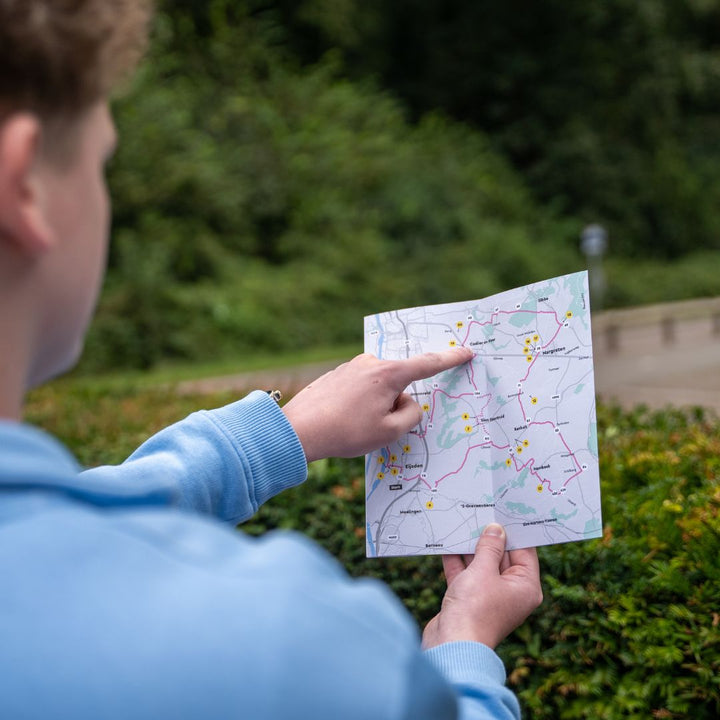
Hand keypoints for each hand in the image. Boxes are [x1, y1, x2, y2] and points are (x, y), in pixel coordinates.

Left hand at [282, 347, 472, 462]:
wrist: (299, 429)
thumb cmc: (346, 432)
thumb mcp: (390, 431)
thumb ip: (411, 414)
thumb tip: (408, 403)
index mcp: (389, 373)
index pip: (428, 363)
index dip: (450, 358)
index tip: (466, 351)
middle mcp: (371, 362)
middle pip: (400, 382)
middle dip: (396, 404)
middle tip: (375, 426)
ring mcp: (352, 366)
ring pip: (380, 388)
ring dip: (377, 406)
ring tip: (355, 427)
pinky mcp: (337, 374)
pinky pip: (361, 389)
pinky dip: (359, 404)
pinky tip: (343, 420)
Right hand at [422, 523, 542, 649]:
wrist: (451, 645)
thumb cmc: (474, 609)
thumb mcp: (483, 570)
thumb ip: (489, 547)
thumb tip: (496, 529)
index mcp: (525, 587)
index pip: (524, 552)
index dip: (514, 531)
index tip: (505, 510)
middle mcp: (510, 592)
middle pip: (502, 557)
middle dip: (489, 537)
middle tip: (481, 511)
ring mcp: (488, 597)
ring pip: (481, 564)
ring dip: (471, 547)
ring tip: (463, 522)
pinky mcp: (468, 600)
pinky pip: (465, 574)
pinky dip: (457, 560)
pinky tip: (448, 542)